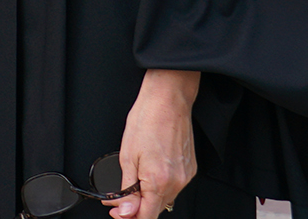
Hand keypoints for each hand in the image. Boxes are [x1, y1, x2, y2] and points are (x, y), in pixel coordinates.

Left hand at [109, 69, 199, 217]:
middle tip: (119, 197)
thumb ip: (127, 189)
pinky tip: (149, 171)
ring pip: (164, 198)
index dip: (129, 217)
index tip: (117, 212)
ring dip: (148, 195)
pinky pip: (173, 186)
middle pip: (155, 209)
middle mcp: (176, 182)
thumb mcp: (127, 155)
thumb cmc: (146, 119)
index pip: (147, 217)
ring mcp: (185, 176)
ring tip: (133, 179)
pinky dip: (160, 184)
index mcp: (158, 181)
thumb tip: (125, 212)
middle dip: (136, 206)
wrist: (167, 99)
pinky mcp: (189, 169)